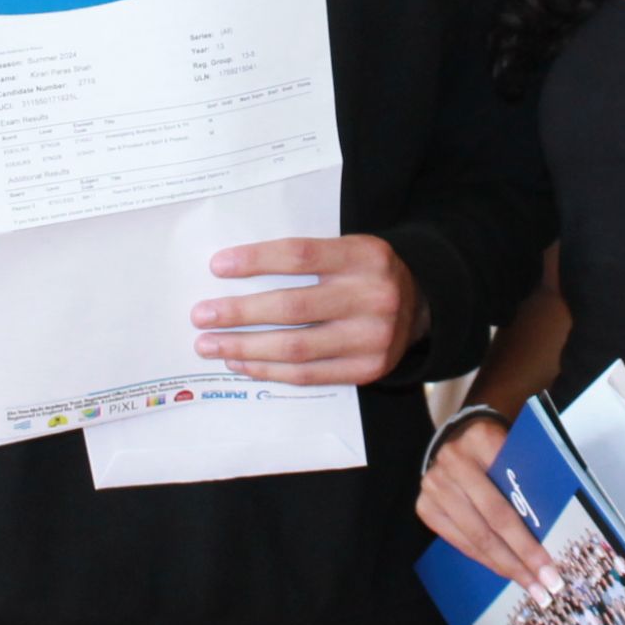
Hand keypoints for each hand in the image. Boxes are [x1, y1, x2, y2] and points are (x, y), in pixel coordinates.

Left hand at [193, 234, 422, 385]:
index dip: (256, 261)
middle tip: (201, 315)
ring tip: (211, 344)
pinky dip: (269, 370)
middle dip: (239, 313)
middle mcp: (374, 296)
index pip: (301, 255)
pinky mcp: (369, 369)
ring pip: (296, 347)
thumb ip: (306, 257)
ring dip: (245, 348)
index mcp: (365, 256)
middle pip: (292, 307)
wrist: (423, 304)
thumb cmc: (366, 272)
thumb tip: (232, 271)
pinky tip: (242, 363)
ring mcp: (374, 338)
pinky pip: (308, 375)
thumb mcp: (348, 249)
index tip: (217, 266)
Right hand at [415, 411, 559, 598]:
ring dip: (506, 566)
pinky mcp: (425, 507)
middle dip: (523, 557)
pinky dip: (485, 560)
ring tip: (532, 587)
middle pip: (495, 519)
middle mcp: (454, 461)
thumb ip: (529, 477)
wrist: (456, 440)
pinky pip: (460, 542)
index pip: (513, 489)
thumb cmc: (497, 451)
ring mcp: (435, 485)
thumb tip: (553, 526)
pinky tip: (505, 573)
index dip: (532, 530)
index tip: (552, 561)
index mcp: (482, 439)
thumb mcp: (515, 450)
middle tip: (547, 585)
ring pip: (477, 537)